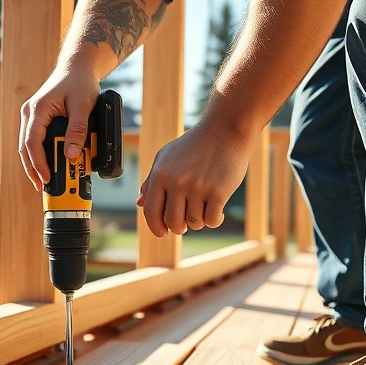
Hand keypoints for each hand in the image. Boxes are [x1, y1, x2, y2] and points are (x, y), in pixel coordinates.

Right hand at [19, 69, 100, 190]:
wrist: (77, 67)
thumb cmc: (80, 82)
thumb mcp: (83, 105)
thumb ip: (78, 129)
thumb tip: (71, 154)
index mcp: (37, 109)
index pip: (31, 142)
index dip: (37, 163)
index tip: (45, 178)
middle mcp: (30, 113)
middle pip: (25, 147)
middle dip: (33, 169)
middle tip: (42, 186)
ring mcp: (32, 116)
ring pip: (28, 145)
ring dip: (35, 163)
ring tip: (44, 180)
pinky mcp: (38, 119)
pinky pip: (35, 140)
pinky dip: (40, 154)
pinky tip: (47, 165)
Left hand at [138, 124, 253, 235]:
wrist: (225, 131)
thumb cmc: (194, 145)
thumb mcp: (166, 157)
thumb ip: (152, 181)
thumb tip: (140, 203)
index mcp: (160, 174)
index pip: (151, 212)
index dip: (156, 227)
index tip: (162, 233)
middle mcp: (177, 182)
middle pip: (173, 222)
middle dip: (179, 227)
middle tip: (186, 222)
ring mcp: (198, 188)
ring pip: (194, 223)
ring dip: (199, 220)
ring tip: (203, 207)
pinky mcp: (218, 192)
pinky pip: (212, 220)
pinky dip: (215, 219)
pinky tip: (218, 209)